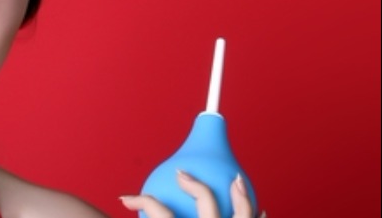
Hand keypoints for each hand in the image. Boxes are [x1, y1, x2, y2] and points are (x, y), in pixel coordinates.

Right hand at [120, 170, 265, 217]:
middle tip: (182, 174)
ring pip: (241, 213)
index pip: (159, 211)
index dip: (141, 200)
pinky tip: (259, 210)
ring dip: (240, 194)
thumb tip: (134, 215)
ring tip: (237, 180)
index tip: (128, 198)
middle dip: (194, 183)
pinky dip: (257, 216)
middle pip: (205, 200)